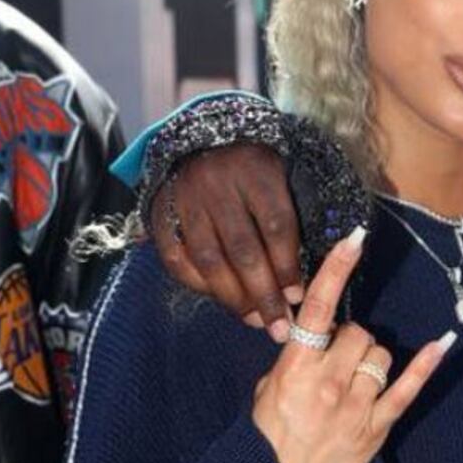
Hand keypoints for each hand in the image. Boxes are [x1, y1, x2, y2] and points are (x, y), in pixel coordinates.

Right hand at [149, 144, 302, 341]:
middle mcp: (219, 185)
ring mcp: (186, 200)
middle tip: (278, 325)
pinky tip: (220, 299)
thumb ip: (290, 220)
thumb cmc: (256, 168)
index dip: (288, 265)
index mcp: (258, 171)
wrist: (204, 138)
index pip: (277, 226)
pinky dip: (198, 285)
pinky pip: (178, 259)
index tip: (298, 296)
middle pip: (244, 249)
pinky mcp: (160, 214)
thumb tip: (301, 277)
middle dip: (263, 293)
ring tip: (253, 320)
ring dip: (233, 297)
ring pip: (210, 259)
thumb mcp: (281, 177)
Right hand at [252, 227, 452, 462]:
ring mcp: (355, 403)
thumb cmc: (268, 437)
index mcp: (295, 368)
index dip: (336, 269)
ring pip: (381, 354)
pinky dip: (427, 364)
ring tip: (354, 381)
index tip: (354, 239)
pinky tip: (444, 342)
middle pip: (359, 332)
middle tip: (337, 360)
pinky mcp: (377, 424)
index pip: (318, 308)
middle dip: (352, 338)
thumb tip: (312, 330)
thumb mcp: (267, 391)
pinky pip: (408, 387)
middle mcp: (327, 381)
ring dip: (372, 359)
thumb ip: (292, 358)